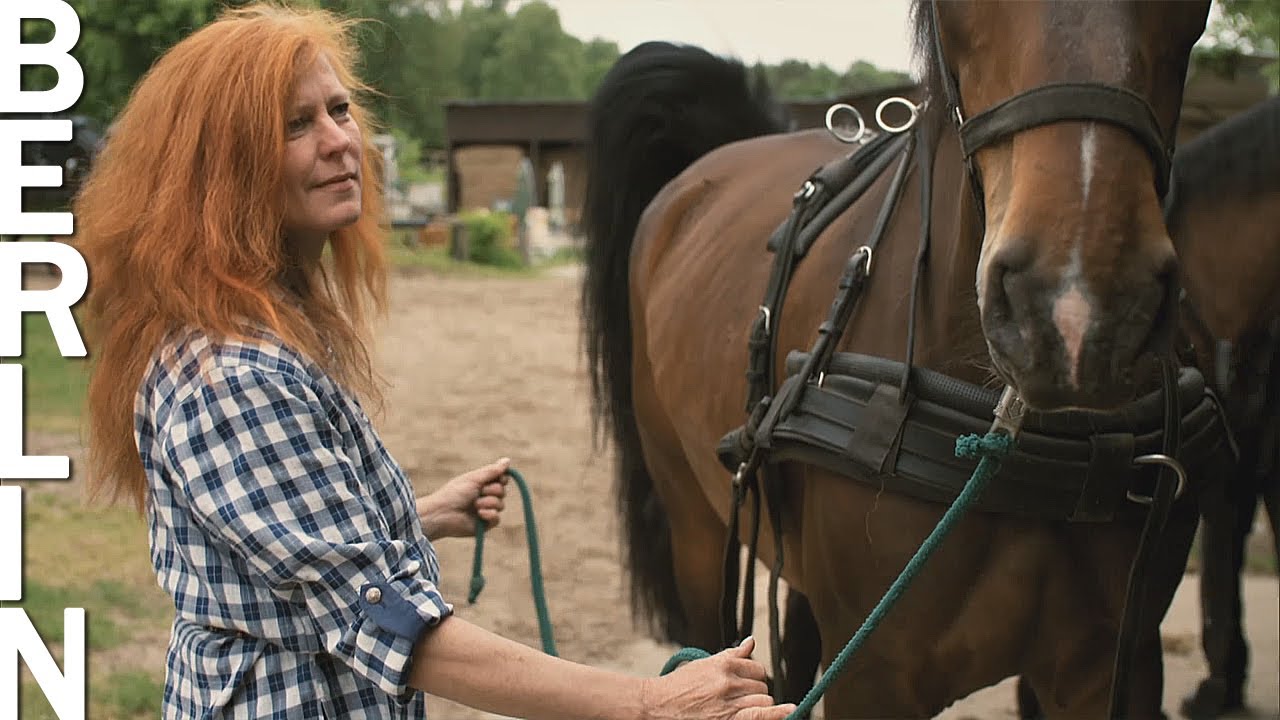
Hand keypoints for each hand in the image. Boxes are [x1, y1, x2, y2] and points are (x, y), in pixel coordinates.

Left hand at [417, 457, 509, 539]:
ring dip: (489, 502)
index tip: (498, 477)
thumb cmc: (454, 493)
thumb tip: (508, 460)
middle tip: (479, 492)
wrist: (442, 513)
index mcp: (481, 484)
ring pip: (501, 505)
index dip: (502, 478)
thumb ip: (492, 471)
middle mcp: (485, 497)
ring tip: (475, 505)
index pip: (501, 479)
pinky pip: (497, 519)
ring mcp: (485, 510)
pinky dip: (489, 515)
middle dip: (493, 490)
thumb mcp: (474, 478)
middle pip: (503, 491)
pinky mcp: (485, 524)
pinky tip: (479, 514)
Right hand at [640, 637, 796, 719]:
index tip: (746, 684)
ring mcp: (728, 702)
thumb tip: (751, 641)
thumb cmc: (680, 686)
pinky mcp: (727, 719)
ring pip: (763, 700)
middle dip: (755, 692)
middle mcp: (728, 681)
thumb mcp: (705, 665)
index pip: (757, 668)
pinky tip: (790, 710)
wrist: (658, 705)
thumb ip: (731, 655)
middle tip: (739, 698)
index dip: (754, 677)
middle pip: (761, 686)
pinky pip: (759, 714)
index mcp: (723, 663)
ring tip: (741, 707)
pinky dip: (777, 713)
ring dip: (758, 704)